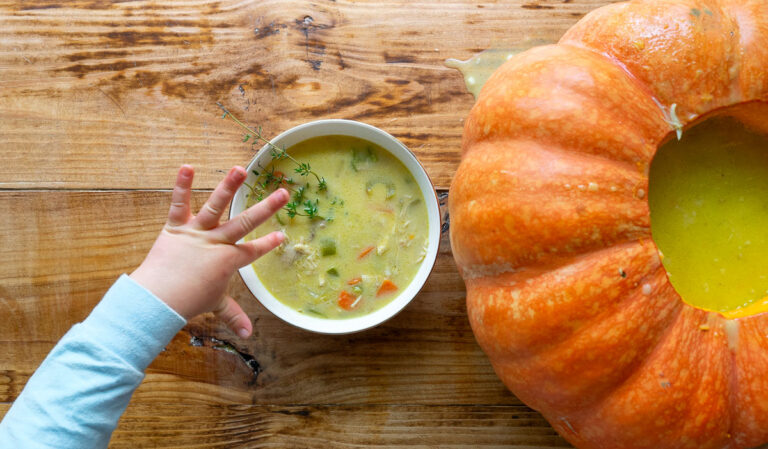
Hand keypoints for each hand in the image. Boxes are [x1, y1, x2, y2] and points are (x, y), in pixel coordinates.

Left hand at [130, 165, 288, 337]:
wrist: (159, 299)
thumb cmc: (188, 303)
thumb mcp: (214, 306)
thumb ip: (233, 316)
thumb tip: (249, 335)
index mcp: (229, 261)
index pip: (253, 251)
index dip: (269, 244)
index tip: (282, 235)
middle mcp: (217, 243)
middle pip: (246, 222)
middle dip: (267, 208)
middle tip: (283, 193)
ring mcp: (197, 233)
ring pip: (217, 206)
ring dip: (229, 186)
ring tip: (240, 168)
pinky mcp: (175, 227)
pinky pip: (179, 204)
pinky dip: (182, 185)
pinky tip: (187, 167)